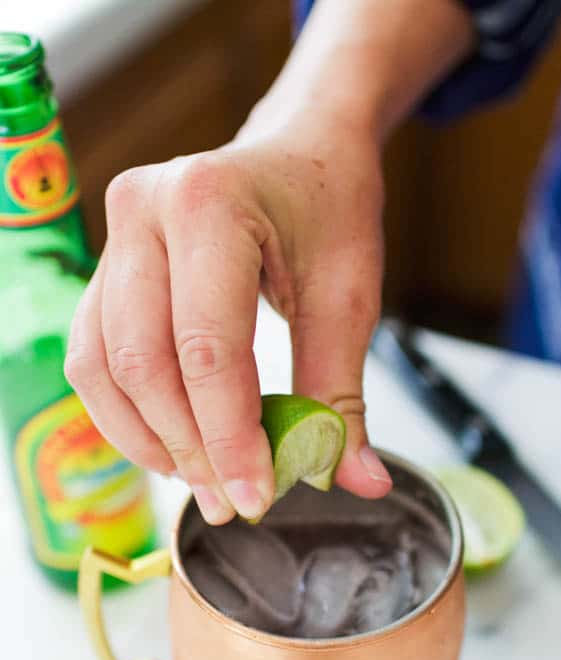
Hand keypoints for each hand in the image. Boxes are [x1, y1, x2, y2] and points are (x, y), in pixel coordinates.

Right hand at [65, 112, 392, 524]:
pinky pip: (94, 356)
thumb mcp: (349, 297)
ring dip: (149, 438)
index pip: (208, 349)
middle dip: (188, 448)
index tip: (255, 496)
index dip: (228, 437)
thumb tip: (360, 481)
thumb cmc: (327, 208)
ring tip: (200, 481)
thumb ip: (341, 395)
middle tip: (230, 502)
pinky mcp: (105, 266)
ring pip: (104, 366)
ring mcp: (114, 236)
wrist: (299, 149)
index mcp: (211, 204)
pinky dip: (127, 412)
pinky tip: (168, 444)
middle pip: (144, 363)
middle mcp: (144, 211)